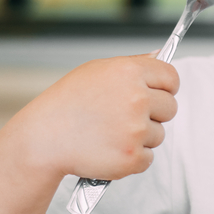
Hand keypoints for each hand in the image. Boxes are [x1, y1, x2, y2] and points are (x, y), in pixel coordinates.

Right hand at [5, 53, 178, 180]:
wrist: (42, 140)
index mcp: (129, 72)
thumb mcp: (96, 71)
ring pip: (159, 134)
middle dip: (154, 114)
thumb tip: (159, 55)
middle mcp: (137, 99)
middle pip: (170, 107)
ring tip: (110, 133)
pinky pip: (147, 158)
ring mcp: (136, 130)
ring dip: (141, 137)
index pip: (172, 77)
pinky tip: (109, 150)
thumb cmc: (66, 103)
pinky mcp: (132, 157)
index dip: (166, 87)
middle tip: (125, 117)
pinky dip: (132, 158)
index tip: (158, 94)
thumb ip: (133, 63)